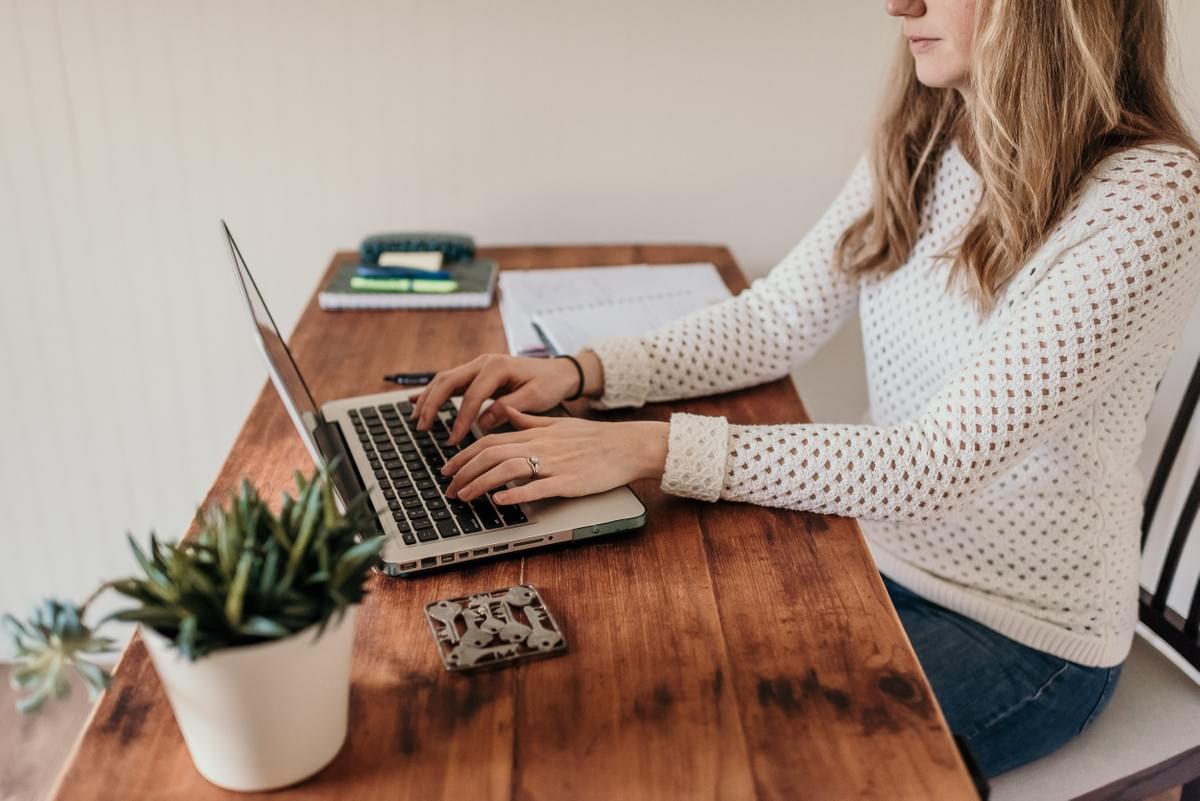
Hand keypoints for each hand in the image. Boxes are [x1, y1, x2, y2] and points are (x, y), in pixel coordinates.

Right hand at [410, 354, 583, 445]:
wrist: (558, 371)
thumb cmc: (549, 384)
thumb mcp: (534, 398)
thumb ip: (508, 408)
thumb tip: (482, 423)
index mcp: (497, 367)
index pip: (472, 395)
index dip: (461, 419)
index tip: (453, 440)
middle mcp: (483, 362)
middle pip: (448, 381)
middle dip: (432, 404)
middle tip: (422, 427)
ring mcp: (478, 365)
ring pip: (444, 379)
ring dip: (428, 398)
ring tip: (416, 419)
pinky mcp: (477, 373)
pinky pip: (450, 381)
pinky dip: (434, 392)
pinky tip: (418, 402)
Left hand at [440, 405, 668, 504]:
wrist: (628, 445)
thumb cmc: (595, 437)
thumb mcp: (558, 422)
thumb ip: (528, 419)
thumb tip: (504, 412)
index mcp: (535, 433)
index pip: (489, 441)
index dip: (464, 455)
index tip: (448, 469)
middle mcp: (539, 445)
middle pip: (491, 454)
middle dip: (464, 472)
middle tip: (447, 488)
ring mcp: (553, 464)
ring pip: (507, 469)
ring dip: (481, 484)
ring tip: (464, 497)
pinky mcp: (568, 481)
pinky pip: (537, 487)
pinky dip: (516, 493)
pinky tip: (499, 501)